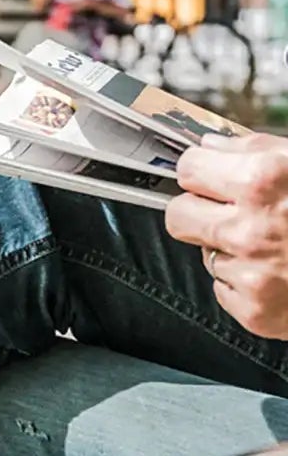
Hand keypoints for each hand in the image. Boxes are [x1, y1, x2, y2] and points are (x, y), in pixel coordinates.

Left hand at [166, 133, 287, 337]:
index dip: (199, 170)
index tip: (206, 174)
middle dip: (197, 209)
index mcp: (263, 181)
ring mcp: (252, 273)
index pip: (188, 168)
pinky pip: (224, 288)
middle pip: (178, 214)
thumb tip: (212, 146)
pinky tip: (278, 271)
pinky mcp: (255, 310)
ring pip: (205, 253)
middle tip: (225, 210)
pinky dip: (244, 281)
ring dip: (228, 247)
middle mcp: (251, 228)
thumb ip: (255, 149)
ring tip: (272, 243)